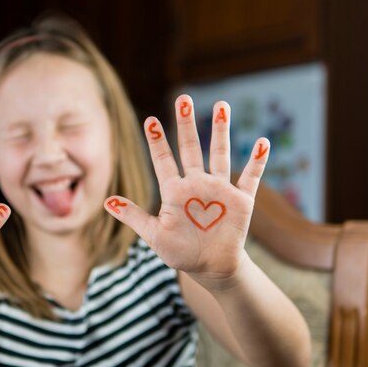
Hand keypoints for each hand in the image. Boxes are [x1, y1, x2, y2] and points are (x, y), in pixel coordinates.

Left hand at [105, 95, 268, 286]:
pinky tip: (262, 142)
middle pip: (190, 148)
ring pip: (220, 154)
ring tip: (221, 106)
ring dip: (221, 131)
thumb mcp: (153, 235)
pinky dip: (258, 161)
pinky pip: (251, 177)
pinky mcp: (241, 201)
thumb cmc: (180, 253)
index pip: (163, 160)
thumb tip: (105, 201)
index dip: (157, 141)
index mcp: (174, 191)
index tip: (150, 120)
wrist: (210, 268)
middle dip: (187, 124)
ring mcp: (219, 190)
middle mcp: (196, 184)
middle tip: (183, 98)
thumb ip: (133, 216)